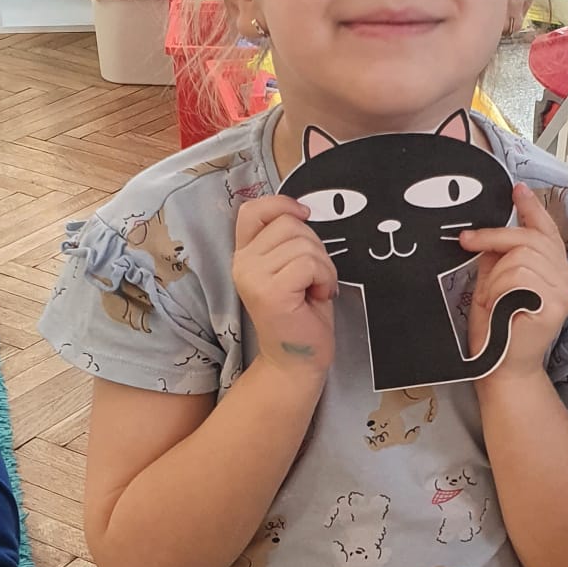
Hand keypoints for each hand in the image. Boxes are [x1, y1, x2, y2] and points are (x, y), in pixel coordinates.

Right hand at [233, 195, 337, 379]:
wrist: (296, 362)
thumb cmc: (300, 316)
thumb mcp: (291, 268)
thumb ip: (287, 241)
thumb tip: (301, 211)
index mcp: (245, 255)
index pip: (252, 210)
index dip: (281, 204)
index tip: (304, 215)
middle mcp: (242, 263)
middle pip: (289, 224)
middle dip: (315, 247)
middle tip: (314, 278)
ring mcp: (253, 277)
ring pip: (303, 244)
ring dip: (323, 267)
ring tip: (315, 290)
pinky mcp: (270, 291)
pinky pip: (310, 264)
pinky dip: (325, 278)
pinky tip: (318, 297)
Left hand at [460, 182, 567, 378]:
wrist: (500, 368)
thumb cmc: (496, 330)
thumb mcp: (493, 283)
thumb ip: (497, 257)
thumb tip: (489, 232)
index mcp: (554, 270)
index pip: (546, 230)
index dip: (530, 208)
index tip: (517, 190)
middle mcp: (566, 278)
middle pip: (528, 237)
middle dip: (492, 238)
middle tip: (467, 243)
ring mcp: (564, 292)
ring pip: (520, 258)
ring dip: (494, 278)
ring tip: (492, 300)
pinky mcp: (555, 305)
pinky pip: (520, 278)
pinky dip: (499, 290)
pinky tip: (499, 308)